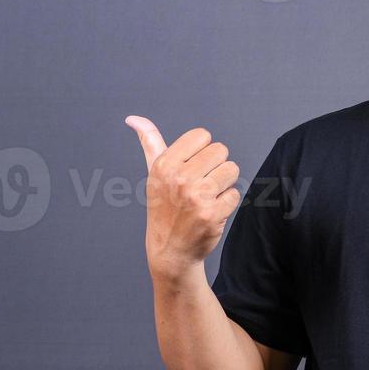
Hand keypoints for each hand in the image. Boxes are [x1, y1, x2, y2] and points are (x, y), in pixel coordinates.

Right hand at [124, 116, 241, 278]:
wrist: (170, 250)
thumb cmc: (164, 206)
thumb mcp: (154, 173)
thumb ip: (150, 142)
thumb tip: (134, 119)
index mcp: (165, 164)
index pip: (202, 135)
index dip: (202, 151)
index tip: (193, 167)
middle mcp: (179, 178)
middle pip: (220, 150)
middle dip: (215, 166)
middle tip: (201, 185)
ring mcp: (196, 197)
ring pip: (231, 170)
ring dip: (224, 184)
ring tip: (208, 197)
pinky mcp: (212, 214)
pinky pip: (235, 193)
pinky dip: (227, 203)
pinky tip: (212, 212)